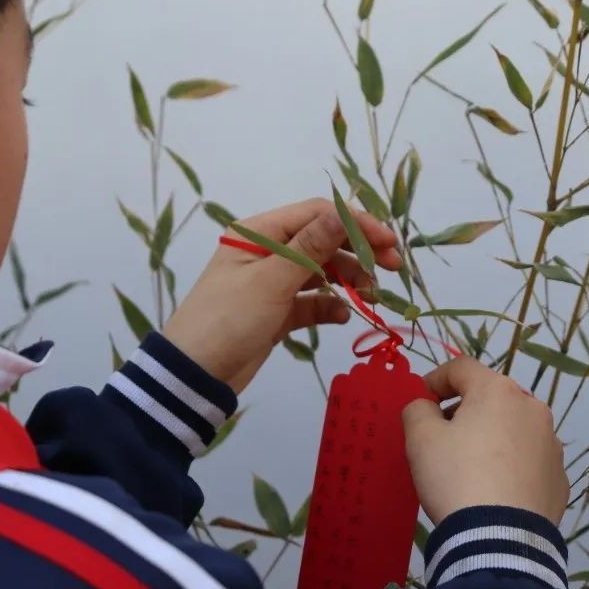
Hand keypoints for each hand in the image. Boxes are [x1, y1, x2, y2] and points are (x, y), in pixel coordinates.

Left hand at [162, 198, 400, 393]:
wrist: (196, 375)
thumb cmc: (228, 319)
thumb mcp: (271, 280)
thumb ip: (311, 246)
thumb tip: (345, 212)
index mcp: (259, 232)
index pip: (317, 214)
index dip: (356, 223)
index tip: (389, 242)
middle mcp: (267, 251)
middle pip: (324, 241)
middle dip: (359, 252)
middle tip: (392, 269)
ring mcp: (273, 283)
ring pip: (322, 272)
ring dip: (348, 280)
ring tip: (371, 297)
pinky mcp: (277, 312)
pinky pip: (312, 302)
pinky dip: (329, 306)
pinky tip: (342, 316)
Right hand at [402, 357, 567, 525]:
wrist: (500, 539)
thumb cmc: (456, 476)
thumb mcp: (420, 438)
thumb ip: (417, 409)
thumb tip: (427, 407)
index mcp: (499, 391)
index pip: (460, 368)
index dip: (434, 380)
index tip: (420, 401)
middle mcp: (532, 409)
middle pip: (489, 398)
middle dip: (463, 410)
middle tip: (439, 437)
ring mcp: (551, 444)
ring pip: (511, 428)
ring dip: (488, 436)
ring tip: (467, 467)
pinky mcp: (559, 478)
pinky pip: (526, 460)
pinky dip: (508, 465)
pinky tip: (491, 489)